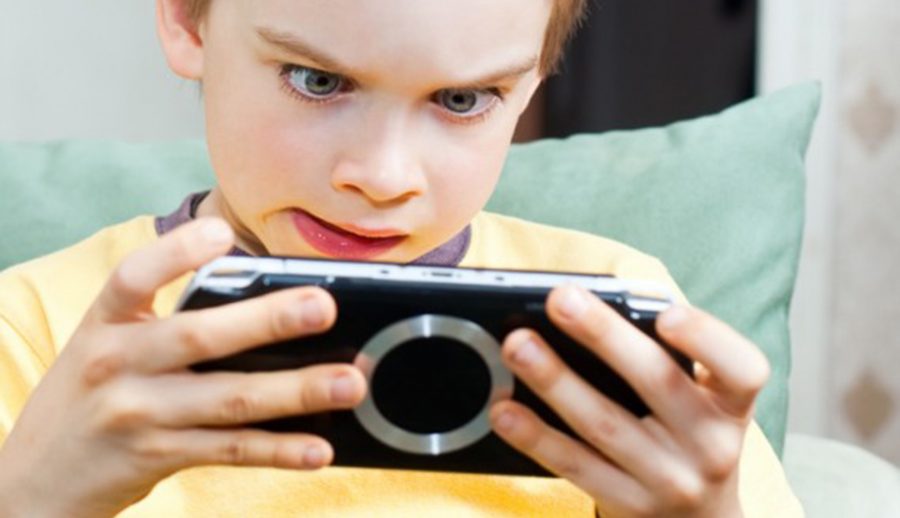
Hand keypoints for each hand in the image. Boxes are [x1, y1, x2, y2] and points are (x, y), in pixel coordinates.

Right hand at [0, 219, 366, 517]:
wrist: (36, 479)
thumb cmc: (93, 393)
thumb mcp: (107, 344)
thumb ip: (166, 320)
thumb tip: (263, 301)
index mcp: (106, 323)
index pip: (134, 277)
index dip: (176, 252)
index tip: (222, 233)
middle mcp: (119, 364)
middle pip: (199, 337)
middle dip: (266, 321)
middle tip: (323, 306)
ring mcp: (139, 415)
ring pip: (229, 400)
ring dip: (295, 391)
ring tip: (348, 382)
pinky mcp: (158, 457)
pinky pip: (229, 451)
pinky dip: (278, 450)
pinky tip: (317, 447)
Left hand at [489, 285, 769, 517]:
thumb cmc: (689, 437)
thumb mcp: (702, 403)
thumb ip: (664, 358)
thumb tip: (591, 307)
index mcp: (731, 405)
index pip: (742, 369)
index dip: (706, 339)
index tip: (667, 314)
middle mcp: (710, 445)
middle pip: (658, 383)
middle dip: (604, 336)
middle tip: (560, 300)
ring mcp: (670, 481)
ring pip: (605, 425)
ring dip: (555, 381)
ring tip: (517, 345)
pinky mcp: (629, 505)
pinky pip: (575, 467)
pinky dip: (535, 437)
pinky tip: (505, 410)